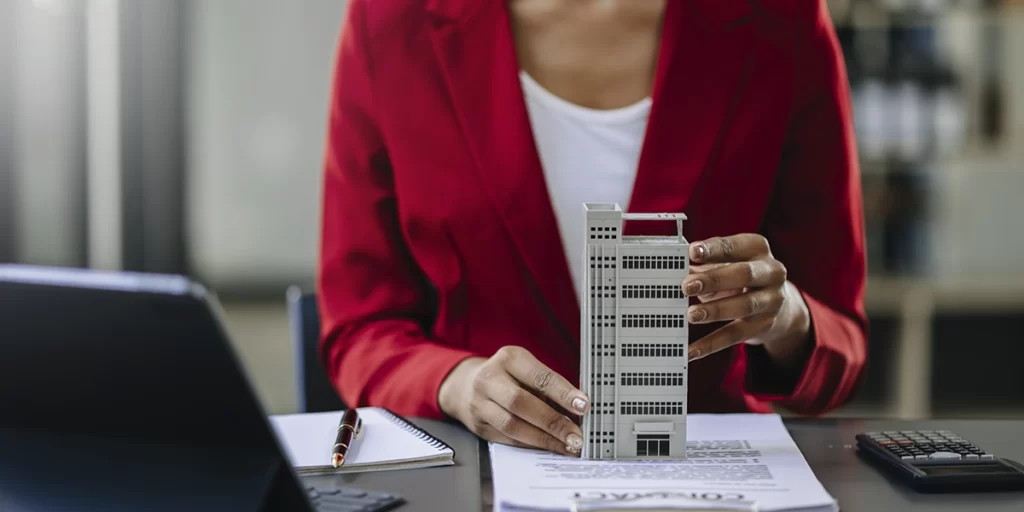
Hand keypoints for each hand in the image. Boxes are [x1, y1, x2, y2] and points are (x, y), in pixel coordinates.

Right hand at [438, 346, 589, 456]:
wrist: (466, 384)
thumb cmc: (506, 376)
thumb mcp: (526, 368)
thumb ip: (549, 386)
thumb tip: (577, 409)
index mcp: (508, 358)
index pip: (539, 377)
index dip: (563, 393)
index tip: (583, 406)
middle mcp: (490, 378)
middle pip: (521, 402)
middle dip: (553, 422)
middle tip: (576, 434)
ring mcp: (480, 402)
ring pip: (512, 425)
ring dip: (543, 438)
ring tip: (566, 444)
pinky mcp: (478, 425)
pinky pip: (507, 438)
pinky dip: (531, 445)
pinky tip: (548, 446)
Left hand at [682, 234, 810, 372]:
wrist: (780, 306)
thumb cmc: (740, 278)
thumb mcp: (725, 264)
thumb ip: (702, 265)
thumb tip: (674, 268)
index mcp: (757, 248)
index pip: (735, 246)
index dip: (714, 249)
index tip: (692, 252)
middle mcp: (771, 272)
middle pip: (744, 274)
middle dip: (714, 280)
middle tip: (687, 286)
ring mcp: (771, 300)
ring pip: (744, 306)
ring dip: (716, 310)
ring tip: (691, 315)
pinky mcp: (765, 325)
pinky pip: (736, 335)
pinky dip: (712, 344)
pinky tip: (692, 350)